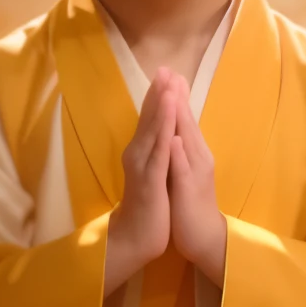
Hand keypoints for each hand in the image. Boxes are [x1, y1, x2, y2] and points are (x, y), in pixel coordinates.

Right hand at [104, 68, 175, 294]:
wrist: (135, 239)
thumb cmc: (148, 207)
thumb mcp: (153, 175)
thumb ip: (153, 153)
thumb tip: (158, 133)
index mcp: (143, 152)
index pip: (152, 119)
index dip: (159, 96)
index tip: (167, 73)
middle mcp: (139, 154)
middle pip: (151, 118)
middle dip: (159, 93)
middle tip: (165, 68)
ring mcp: (144, 167)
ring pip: (154, 131)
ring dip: (161, 107)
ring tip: (168, 83)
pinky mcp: (150, 181)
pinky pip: (159, 153)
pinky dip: (164, 133)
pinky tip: (170, 119)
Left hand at [168, 77, 226, 286]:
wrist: (204, 236)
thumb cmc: (191, 202)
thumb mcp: (183, 170)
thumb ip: (180, 149)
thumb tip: (173, 128)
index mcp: (193, 152)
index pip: (184, 119)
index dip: (176, 96)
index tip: (168, 72)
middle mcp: (197, 157)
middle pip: (187, 123)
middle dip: (178, 97)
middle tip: (171, 71)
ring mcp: (194, 173)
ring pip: (187, 141)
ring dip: (180, 118)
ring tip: (173, 94)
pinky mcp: (189, 191)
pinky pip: (182, 171)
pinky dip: (179, 155)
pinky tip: (173, 140)